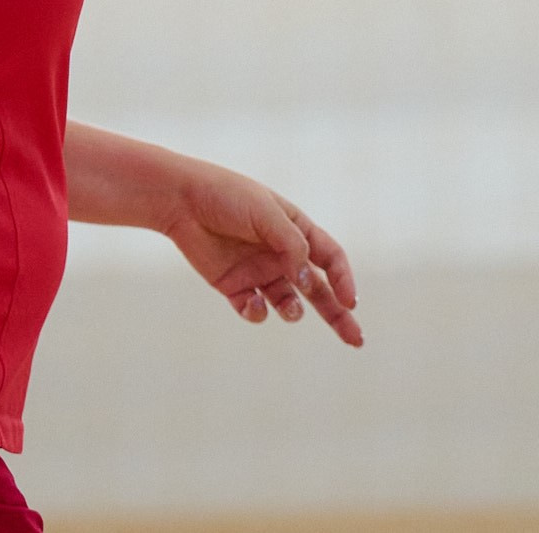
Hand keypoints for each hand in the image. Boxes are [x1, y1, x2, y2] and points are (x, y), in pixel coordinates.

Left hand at [157, 162, 361, 347]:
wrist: (182, 201)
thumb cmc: (228, 197)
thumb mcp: (266, 214)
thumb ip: (291, 246)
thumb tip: (310, 281)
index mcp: (297, 231)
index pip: (331, 259)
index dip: (344, 280)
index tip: (350, 302)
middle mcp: (282, 255)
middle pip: (318, 290)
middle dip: (338, 314)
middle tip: (356, 339)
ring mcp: (259, 272)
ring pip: (289, 303)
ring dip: (293, 311)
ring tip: (290, 310)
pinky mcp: (234, 287)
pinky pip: (254, 309)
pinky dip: (258, 313)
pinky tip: (252, 303)